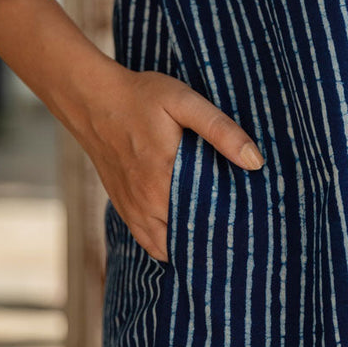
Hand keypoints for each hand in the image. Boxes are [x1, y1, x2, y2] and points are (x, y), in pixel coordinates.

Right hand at [75, 66, 264, 262]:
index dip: (234, 226)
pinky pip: (150, 243)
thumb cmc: (141, 97)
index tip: (253, 221)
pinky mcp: (124, 208)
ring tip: (218, 232)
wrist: (92, 100)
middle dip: (217, 237)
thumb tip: (255, 162)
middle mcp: (148, 203)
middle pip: (192, 239)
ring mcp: (133, 210)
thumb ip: (220, 131)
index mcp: (166, 178)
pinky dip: (170, 246)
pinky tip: (187, 233)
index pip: (209, 221)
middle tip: (242, 229)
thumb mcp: (184, 102)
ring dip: (193, 245)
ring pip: (170, 248)